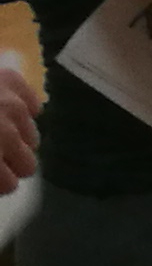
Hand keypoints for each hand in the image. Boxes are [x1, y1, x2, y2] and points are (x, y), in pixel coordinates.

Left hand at [0, 59, 35, 190]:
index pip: (8, 185)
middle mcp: (6, 133)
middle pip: (28, 166)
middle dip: (8, 164)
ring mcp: (12, 105)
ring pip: (32, 137)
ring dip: (15, 139)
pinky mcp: (12, 81)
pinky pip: (33, 106)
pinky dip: (23, 111)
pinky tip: (4, 111)